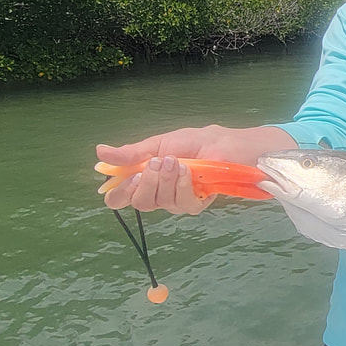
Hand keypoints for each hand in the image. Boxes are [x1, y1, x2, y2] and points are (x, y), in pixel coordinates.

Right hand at [96, 125, 294, 214]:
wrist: (245, 148)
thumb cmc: (210, 141)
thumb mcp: (170, 140)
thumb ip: (137, 151)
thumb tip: (100, 151)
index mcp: (150, 173)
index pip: (122, 193)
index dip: (118, 192)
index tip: (126, 179)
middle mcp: (162, 189)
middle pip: (139, 201)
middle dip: (146, 182)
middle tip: (159, 163)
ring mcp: (181, 198)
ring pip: (160, 203)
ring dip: (167, 182)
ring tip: (180, 163)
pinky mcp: (199, 203)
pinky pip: (184, 205)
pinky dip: (184, 189)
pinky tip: (191, 174)